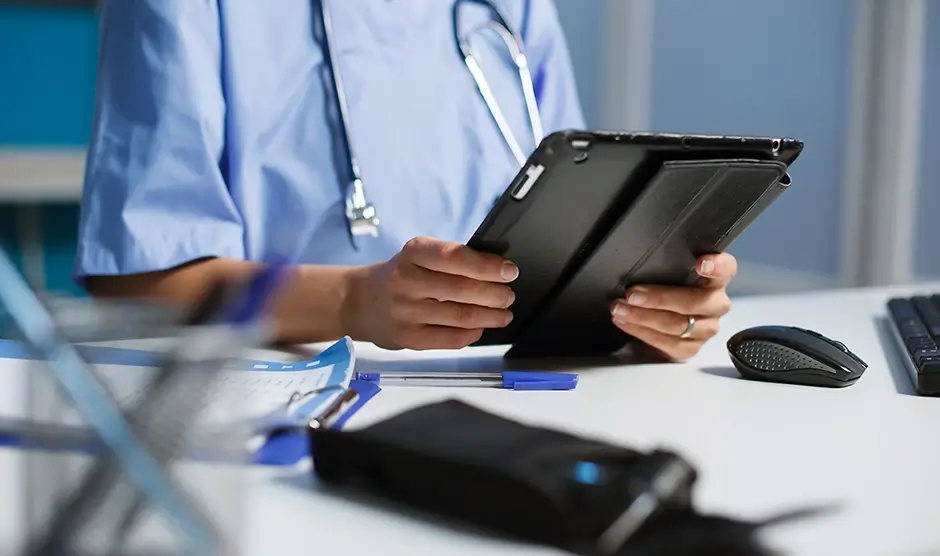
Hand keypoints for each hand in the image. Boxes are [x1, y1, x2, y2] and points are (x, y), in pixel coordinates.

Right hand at [343, 236, 517, 349]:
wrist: (360, 302)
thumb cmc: (402, 275)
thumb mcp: (419, 255)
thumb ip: (452, 258)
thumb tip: (498, 270)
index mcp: (413, 253)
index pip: (455, 257)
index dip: (487, 265)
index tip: (510, 271)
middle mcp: (406, 281)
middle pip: (464, 289)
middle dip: (496, 294)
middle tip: (509, 295)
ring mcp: (406, 312)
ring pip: (462, 317)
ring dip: (491, 316)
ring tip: (503, 313)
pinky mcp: (408, 338)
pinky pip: (452, 339)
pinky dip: (474, 333)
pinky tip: (480, 326)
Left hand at [609, 253, 736, 360]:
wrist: (663, 319)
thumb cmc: (667, 289)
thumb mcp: (669, 273)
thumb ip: (667, 266)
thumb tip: (635, 261)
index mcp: (716, 280)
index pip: (725, 269)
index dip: (716, 266)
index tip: (700, 263)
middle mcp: (716, 304)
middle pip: (693, 302)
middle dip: (658, 298)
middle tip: (632, 294)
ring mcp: (706, 328)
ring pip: (677, 325)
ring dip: (643, 317)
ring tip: (621, 308)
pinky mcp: (692, 348)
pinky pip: (668, 343)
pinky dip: (642, 332)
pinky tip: (627, 323)